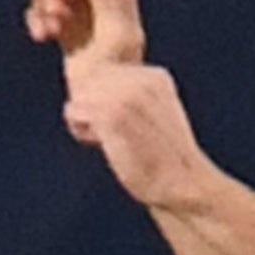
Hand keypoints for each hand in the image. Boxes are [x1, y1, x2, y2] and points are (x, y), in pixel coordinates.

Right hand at [27, 0, 145, 63]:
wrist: (110, 96)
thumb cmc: (117, 65)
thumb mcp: (116, 29)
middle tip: (51, 14)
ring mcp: (80, 10)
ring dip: (39, 7)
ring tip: (46, 32)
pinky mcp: (66, 27)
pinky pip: (41, 10)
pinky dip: (36, 20)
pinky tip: (42, 37)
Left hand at [63, 54, 211, 210]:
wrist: (181, 182)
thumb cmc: (165, 158)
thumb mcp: (156, 114)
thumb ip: (132, 95)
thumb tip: (90, 87)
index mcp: (155, 76)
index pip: (104, 73)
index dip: (106, 101)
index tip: (131, 125)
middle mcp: (141, 79)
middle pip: (89, 82)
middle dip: (93, 107)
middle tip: (118, 134)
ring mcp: (125, 96)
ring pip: (79, 96)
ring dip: (86, 120)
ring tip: (111, 140)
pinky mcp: (110, 114)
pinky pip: (73, 111)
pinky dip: (81, 131)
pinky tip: (104, 144)